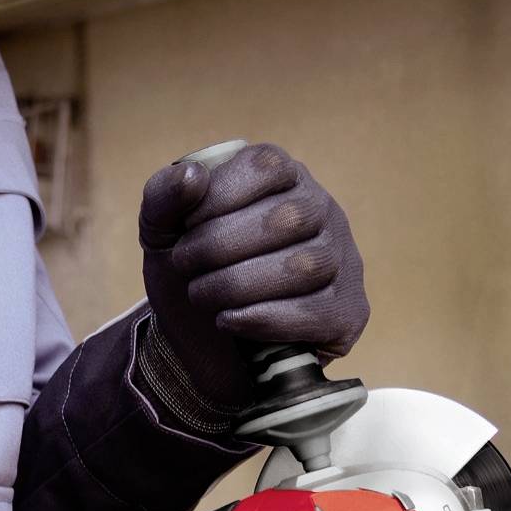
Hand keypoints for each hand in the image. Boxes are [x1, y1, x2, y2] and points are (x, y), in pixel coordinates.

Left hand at [139, 142, 368, 413]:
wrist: (203, 343)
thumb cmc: (191, 272)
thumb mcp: (162, 230)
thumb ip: (164, 196)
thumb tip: (192, 175)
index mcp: (283, 177)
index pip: (266, 167)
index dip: (218, 196)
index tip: (183, 227)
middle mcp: (322, 211)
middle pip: (287, 218)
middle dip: (220, 245)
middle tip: (185, 266)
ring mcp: (342, 261)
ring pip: (304, 267)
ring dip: (237, 285)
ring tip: (203, 295)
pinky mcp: (348, 312)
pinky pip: (316, 313)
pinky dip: (264, 319)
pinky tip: (230, 321)